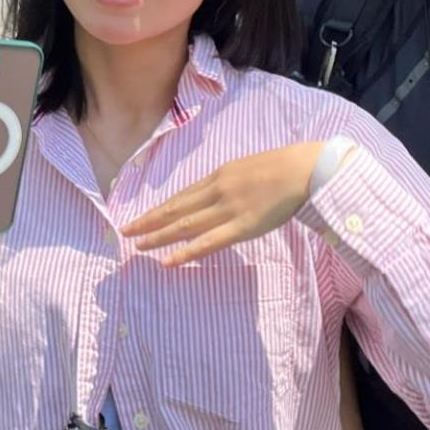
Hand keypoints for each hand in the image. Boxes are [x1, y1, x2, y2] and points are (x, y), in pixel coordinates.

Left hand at [121, 140, 326, 264]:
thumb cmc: (284, 168)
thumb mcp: (248, 168)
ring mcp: (227, 208)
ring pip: (184, 225)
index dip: (161, 207)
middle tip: (126, 230)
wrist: (304, 169)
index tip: (143, 216)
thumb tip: (218, 192)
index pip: (183, 195)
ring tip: (137, 244)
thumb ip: (231, 182)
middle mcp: (216, 191)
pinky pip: (208, 242)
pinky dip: (185, 252)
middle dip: (149, 220)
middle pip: (175, 208)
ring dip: (158, 236)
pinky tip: (168, 260)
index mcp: (219, 175)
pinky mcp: (242, 226)